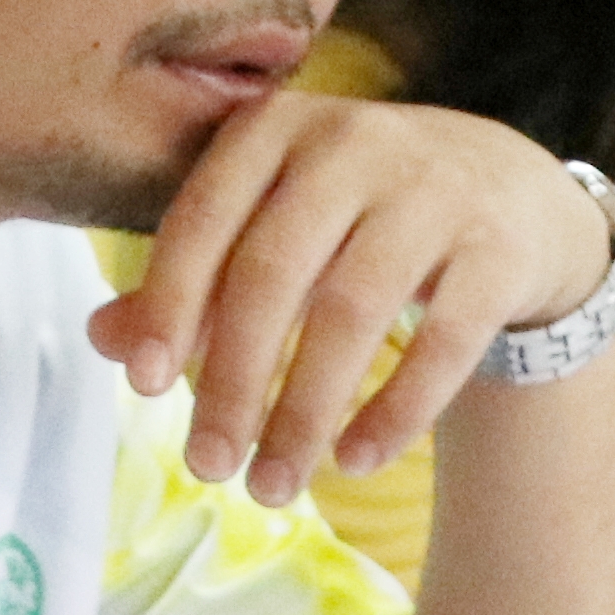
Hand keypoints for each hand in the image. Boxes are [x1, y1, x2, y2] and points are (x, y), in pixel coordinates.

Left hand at [90, 98, 614, 503]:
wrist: (511, 188)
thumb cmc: (359, 211)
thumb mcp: (275, 219)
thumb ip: (194, 274)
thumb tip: (103, 340)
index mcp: (278, 128)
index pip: (206, 216)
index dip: (169, 302)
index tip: (144, 386)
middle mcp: (354, 143)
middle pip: (274, 272)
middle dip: (232, 381)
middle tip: (206, 467)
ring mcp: (434, 190)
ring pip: (352, 311)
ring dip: (303, 413)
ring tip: (271, 487)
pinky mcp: (498, 248)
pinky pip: (442, 342)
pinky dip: (394, 410)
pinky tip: (353, 462)